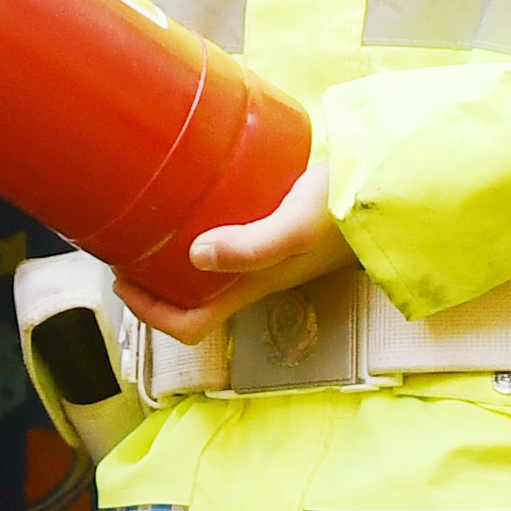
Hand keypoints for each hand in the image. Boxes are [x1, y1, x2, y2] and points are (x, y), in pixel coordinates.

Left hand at [122, 164, 353, 346]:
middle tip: (125, 245)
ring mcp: (263, 253)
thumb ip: (250, 246)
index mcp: (252, 287)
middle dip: (150, 282)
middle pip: (189, 300)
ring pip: (204, 271)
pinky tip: (192, 193)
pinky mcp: (273, 225)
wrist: (387, 184)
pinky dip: (198, 228)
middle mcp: (253, 277)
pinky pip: (224, 237)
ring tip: (147, 220)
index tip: (123, 278)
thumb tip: (195, 255)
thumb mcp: (294, 227)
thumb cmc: (343, 209)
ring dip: (170, 257)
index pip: (190, 327)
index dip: (149, 314)